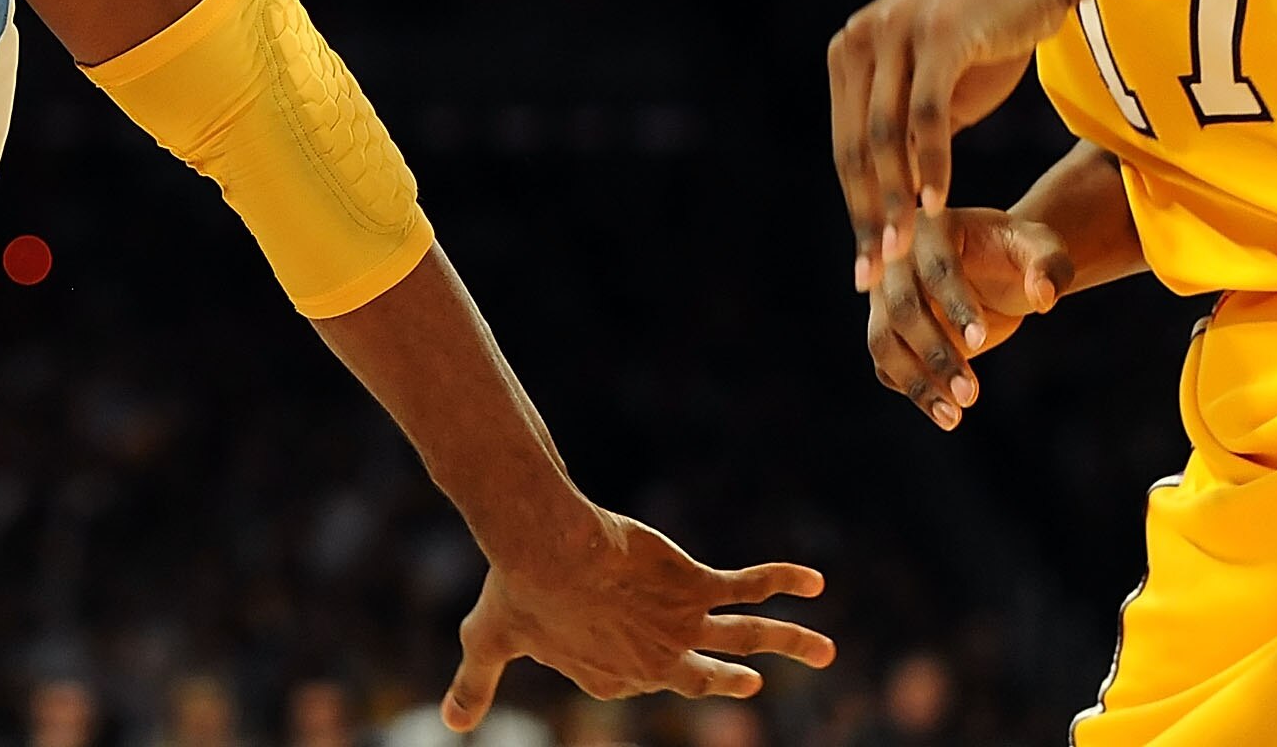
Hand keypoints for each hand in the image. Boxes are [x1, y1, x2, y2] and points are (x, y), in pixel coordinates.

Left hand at [441, 505, 832, 729]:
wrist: (546, 553)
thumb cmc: (516, 594)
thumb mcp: (489, 641)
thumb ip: (474, 684)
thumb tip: (449, 724)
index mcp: (613, 678)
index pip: (641, 678)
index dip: (642, 667)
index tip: (651, 660)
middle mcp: (657, 661)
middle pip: (706, 674)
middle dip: (732, 678)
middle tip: (755, 683)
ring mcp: (683, 626)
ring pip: (748, 635)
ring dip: (791, 641)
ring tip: (827, 648)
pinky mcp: (696, 588)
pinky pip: (748, 586)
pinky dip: (782, 581)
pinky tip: (814, 581)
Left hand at [827, 0, 1074, 278]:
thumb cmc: (989, 33)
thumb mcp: (936, 82)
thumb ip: (905, 127)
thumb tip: (891, 191)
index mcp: (850, 55)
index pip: (847, 148)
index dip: (857, 209)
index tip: (867, 265)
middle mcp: (860, 41)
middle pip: (858, 148)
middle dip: (868, 216)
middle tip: (877, 273)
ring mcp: (896, 33)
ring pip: (886, 135)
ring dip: (895, 198)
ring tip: (905, 251)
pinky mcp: (939, 34)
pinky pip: (926, 112)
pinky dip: (930, 162)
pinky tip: (937, 203)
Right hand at [868, 207, 1071, 430]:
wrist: (995, 266)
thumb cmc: (1018, 253)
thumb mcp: (1043, 249)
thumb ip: (1050, 266)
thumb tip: (1044, 296)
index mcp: (932, 227)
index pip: (937, 267)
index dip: (955, 304)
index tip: (980, 340)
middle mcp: (895, 258)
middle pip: (902, 308)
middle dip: (936, 353)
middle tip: (972, 394)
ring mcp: (882, 294)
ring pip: (883, 341)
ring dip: (916, 381)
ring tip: (953, 417)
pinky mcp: (884, 326)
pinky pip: (885, 363)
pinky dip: (911, 389)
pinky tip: (945, 411)